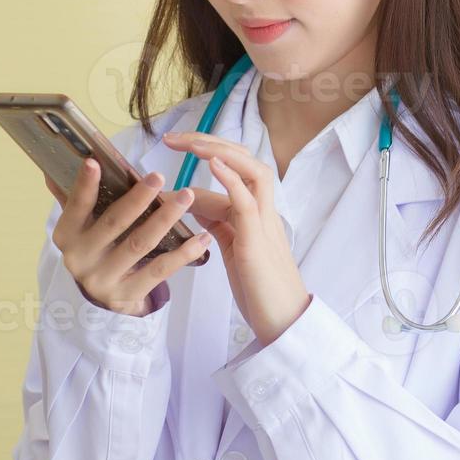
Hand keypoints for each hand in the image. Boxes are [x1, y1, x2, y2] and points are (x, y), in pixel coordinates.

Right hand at [43, 160, 212, 316]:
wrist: (102, 300)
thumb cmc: (97, 250)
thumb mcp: (81, 228)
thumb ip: (74, 199)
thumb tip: (54, 167)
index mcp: (67, 236)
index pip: (75, 207)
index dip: (84, 186)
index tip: (95, 162)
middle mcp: (80, 259)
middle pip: (114, 224)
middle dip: (138, 198)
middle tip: (158, 176)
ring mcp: (103, 280)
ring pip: (140, 244)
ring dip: (165, 219)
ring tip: (187, 197)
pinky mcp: (127, 296)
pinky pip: (160, 270)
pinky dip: (183, 253)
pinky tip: (201, 238)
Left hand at [161, 131, 311, 345]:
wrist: (285, 322)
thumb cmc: (259, 288)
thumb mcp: (233, 248)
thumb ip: (218, 222)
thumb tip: (193, 201)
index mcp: (256, 212)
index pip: (234, 169)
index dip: (205, 152)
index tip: (174, 144)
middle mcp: (264, 211)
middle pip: (246, 160)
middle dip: (210, 142)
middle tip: (174, 137)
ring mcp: (264, 224)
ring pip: (254, 172)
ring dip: (222, 153)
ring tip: (192, 143)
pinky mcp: (258, 242)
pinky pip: (248, 202)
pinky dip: (232, 178)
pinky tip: (213, 164)